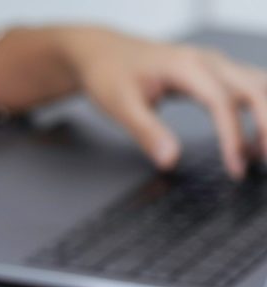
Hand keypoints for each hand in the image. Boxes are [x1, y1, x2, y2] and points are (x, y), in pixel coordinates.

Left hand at [59, 28, 266, 178]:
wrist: (104, 52)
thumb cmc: (110, 74)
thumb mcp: (120, 105)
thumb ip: (146, 132)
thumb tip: (171, 161)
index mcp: (186, 66)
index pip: (222, 101)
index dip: (233, 136)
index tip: (235, 167)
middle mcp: (209, 61)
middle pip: (255, 90)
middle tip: (262, 163)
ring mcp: (216, 64)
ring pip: (260, 86)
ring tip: (260, 156)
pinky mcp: (217, 72)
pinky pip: (252, 87)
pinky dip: (262, 110)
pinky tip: (255, 139)